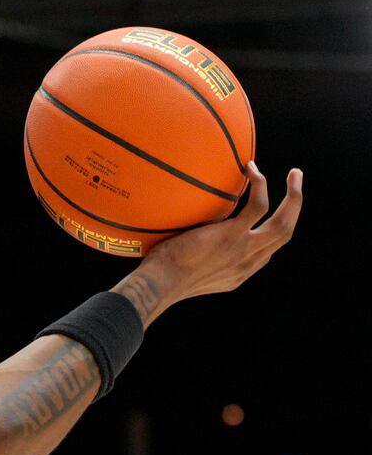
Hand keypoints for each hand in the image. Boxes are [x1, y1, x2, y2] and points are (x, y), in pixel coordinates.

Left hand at [133, 164, 302, 316]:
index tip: (270, 214)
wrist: (159, 284)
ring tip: (295, 174)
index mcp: (240, 271)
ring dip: (294, 196)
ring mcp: (243, 249)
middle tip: (296, 185)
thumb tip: (188, 240)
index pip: (267, 251)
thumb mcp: (190, 273)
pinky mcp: (232, 236)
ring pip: (284, 222)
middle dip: (295, 208)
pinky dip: (260, 185)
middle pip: (285, 234)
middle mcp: (248, 262)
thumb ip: (200, 259)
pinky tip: (252, 169)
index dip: (271, 233)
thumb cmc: (162, 276)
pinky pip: (258, 205)